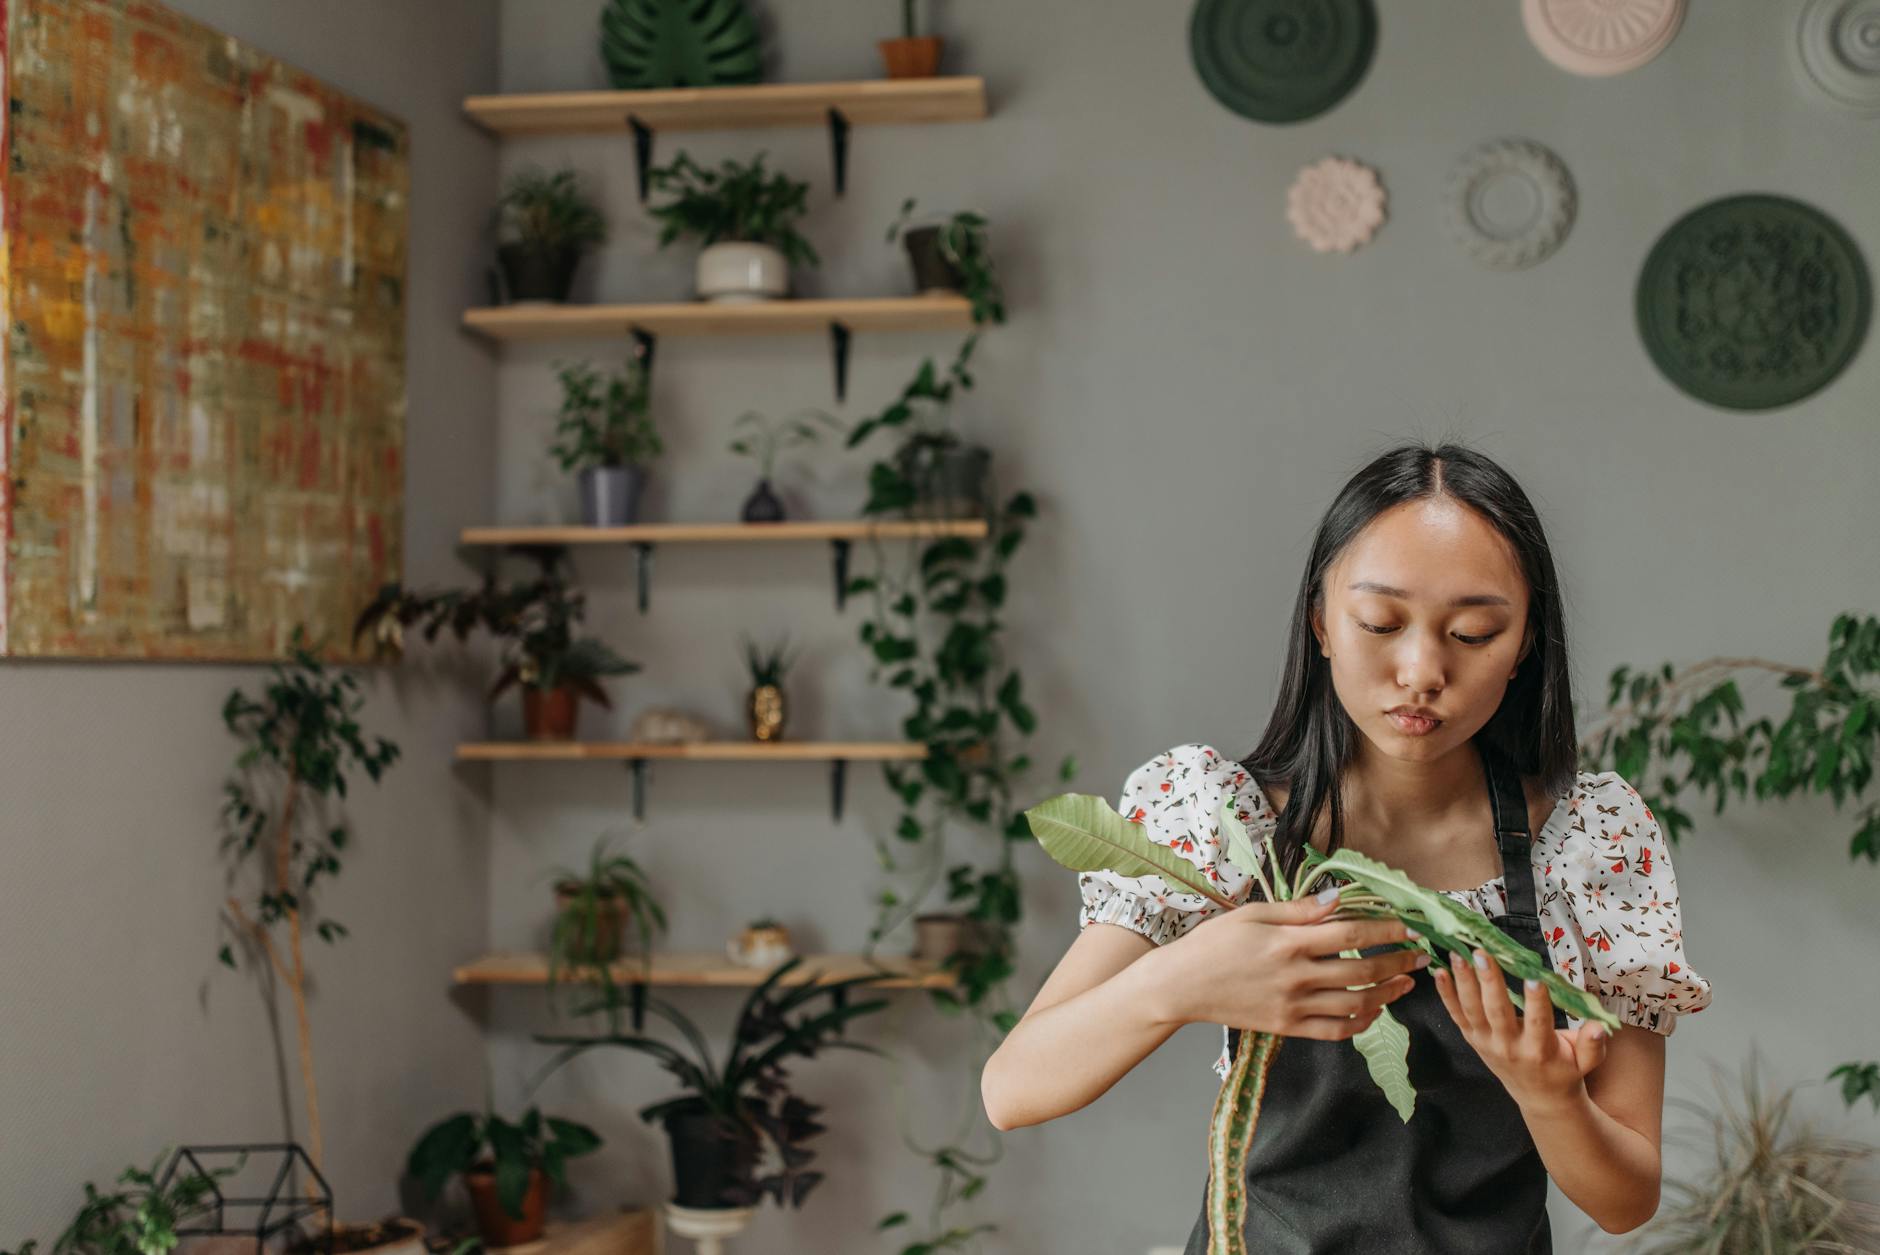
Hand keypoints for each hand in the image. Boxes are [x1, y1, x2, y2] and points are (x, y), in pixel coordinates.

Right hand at [1160, 889, 1428, 1040]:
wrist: (1181, 986)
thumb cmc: (1213, 943)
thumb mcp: (1251, 914)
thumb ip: (1298, 910)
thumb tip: (1339, 899)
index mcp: (1287, 942)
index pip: (1351, 934)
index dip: (1386, 930)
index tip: (1408, 926)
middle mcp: (1295, 976)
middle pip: (1362, 971)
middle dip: (1398, 962)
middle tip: (1420, 955)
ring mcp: (1292, 1006)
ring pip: (1355, 1004)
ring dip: (1388, 994)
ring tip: (1406, 983)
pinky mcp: (1287, 1028)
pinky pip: (1335, 1031)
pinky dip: (1360, 1022)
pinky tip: (1373, 1010)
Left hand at [1434, 947, 1610, 1111]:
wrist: (1539, 1098)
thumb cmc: (1564, 1071)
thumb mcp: (1585, 1062)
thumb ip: (1593, 1045)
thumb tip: (1600, 1027)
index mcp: (1539, 1051)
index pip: (1538, 1023)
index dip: (1536, 1002)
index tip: (1533, 978)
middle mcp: (1509, 1047)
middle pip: (1497, 1012)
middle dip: (1489, 982)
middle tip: (1483, 954)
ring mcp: (1486, 1043)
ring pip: (1472, 1011)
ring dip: (1463, 981)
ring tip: (1457, 954)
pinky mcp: (1472, 1038)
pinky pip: (1456, 1015)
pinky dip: (1446, 994)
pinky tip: (1439, 972)